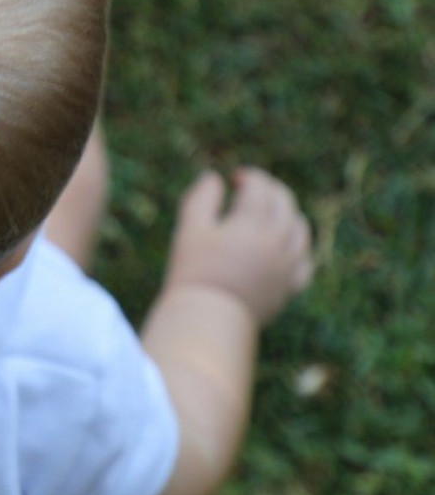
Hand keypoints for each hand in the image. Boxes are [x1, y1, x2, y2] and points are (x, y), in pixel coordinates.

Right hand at [164, 168, 313, 324]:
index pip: (261, 187)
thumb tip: (214, 178)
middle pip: (285, 203)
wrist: (208, 317)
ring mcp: (288, 265)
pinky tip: (282, 248)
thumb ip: (201, 198)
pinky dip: (297, 248)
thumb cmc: (194, 271)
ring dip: (287, 214)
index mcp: (254, 223)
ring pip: (300, 229)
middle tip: (252, 190)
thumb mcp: (190, 229)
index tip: (234, 178)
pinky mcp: (289, 287)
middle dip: (270, 190)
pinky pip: (305, 261)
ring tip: (267, 215)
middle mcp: (278, 240)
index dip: (249, 177)